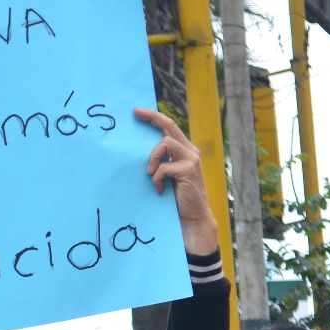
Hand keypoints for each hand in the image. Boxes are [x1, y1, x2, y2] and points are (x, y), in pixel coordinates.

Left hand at [134, 108, 217, 256]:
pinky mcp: (188, 170)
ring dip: (153, 158)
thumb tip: (139, 152)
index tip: (137, 111)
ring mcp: (191, 159)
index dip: (154, 117)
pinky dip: (157, 178)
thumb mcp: (168, 176)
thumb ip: (162, 162)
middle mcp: (190, 151)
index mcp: (185, 151)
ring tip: (151, 174)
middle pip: (169, 125)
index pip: (170, 127)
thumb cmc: (178, 199)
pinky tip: (160, 190)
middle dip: (151, 117)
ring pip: (165, 143)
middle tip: (135, 113)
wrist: (193, 218)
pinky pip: (164, 167)